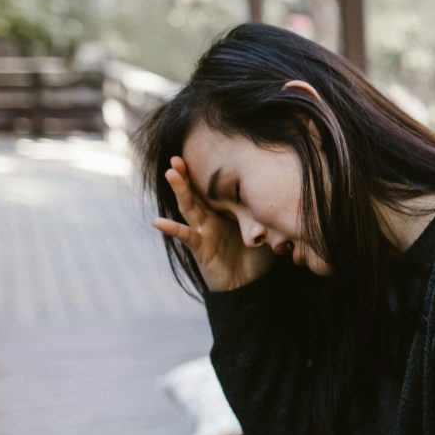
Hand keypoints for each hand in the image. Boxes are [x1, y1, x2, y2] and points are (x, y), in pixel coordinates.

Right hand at [152, 155, 273, 291]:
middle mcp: (211, 217)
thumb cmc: (256, 256)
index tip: (203, 149)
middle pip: (196, 191)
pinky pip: (185, 236)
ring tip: (170, 173)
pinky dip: (172, 229)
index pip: (214, 188)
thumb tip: (276, 197)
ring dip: (180, 190)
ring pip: (189, 207)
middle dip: (186, 173)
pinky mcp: (200, 247)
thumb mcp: (265, 230)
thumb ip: (265, 213)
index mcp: (225, 210)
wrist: (250, 285)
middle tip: (177, 155)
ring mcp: (203, 231)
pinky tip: (158, 222)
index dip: (207, 171)